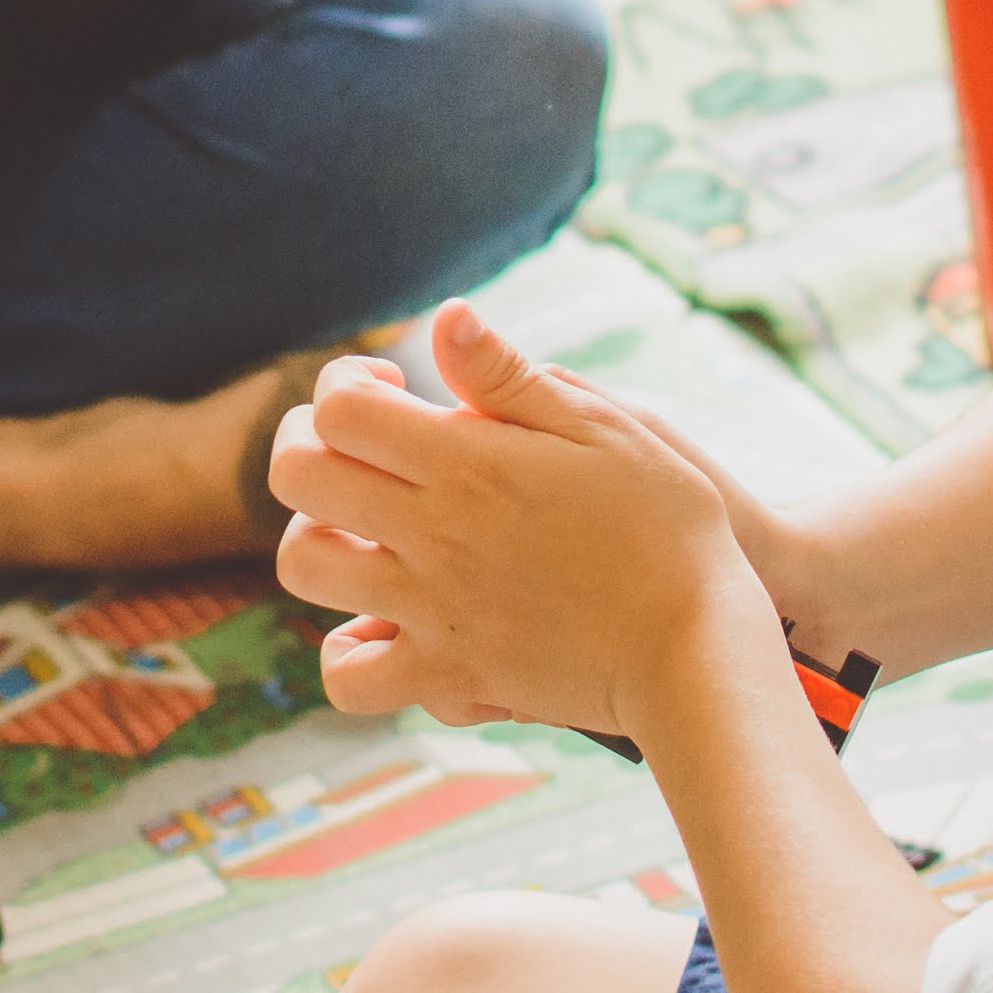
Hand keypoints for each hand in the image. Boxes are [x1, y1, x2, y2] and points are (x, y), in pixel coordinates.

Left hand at [272, 302, 782, 740]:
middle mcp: (432, 534)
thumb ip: (511, 375)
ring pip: (302, 567)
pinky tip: (388, 622)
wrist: (697, 647)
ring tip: (366, 530)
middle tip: (361, 448)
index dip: (346, 383)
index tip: (393, 388)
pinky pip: (351, 676)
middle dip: (308, 443)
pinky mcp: (448, 676)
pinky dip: (352, 650)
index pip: (338, 407)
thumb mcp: (607, 427)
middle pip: (296, 476)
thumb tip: (445, 316)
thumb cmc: (668, 524)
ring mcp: (431, 610)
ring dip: (317, 536)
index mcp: (467, 463)